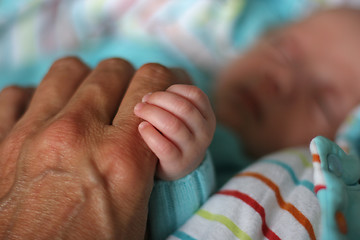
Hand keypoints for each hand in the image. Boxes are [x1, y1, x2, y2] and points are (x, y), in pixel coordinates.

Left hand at [0, 57, 187, 238]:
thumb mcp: (138, 209)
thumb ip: (146, 159)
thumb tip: (147, 127)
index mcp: (122, 156)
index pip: (151, 82)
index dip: (162, 80)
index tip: (158, 88)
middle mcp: (78, 135)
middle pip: (112, 71)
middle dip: (125, 81)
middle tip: (125, 99)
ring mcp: (33, 134)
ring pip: (68, 70)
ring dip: (84, 80)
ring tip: (88, 100)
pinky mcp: (1, 142)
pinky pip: (17, 94)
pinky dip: (33, 98)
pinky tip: (44, 115)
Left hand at [134, 84, 215, 180]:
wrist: (178, 167)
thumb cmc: (175, 134)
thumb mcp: (183, 117)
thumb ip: (175, 102)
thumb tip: (151, 84)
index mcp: (207, 117)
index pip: (196, 95)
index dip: (174, 90)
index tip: (156, 94)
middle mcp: (204, 133)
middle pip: (183, 108)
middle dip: (159, 99)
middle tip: (143, 101)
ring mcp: (193, 150)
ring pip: (173, 125)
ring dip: (151, 113)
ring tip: (138, 110)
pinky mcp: (178, 164)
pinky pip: (164, 147)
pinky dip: (150, 134)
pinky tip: (141, 127)